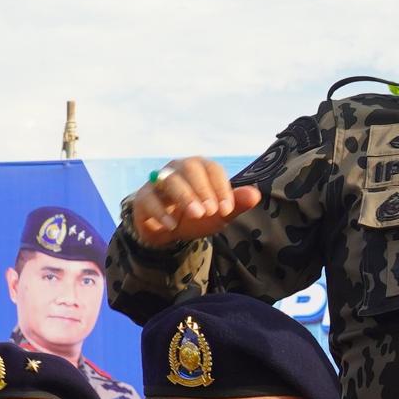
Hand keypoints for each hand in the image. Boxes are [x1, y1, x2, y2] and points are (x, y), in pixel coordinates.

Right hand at [126, 156, 257, 249]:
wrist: (169, 231)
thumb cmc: (197, 216)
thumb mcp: (219, 214)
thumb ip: (236, 204)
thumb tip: (256, 195)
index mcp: (200, 168)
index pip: (212, 169)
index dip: (221, 187)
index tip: (227, 209)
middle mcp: (179, 168)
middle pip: (191, 169)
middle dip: (202, 190)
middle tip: (211, 211)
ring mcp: (159, 181)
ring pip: (171, 180)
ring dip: (185, 197)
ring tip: (196, 215)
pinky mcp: (143, 197)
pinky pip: (149, 199)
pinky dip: (161, 211)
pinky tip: (172, 225)